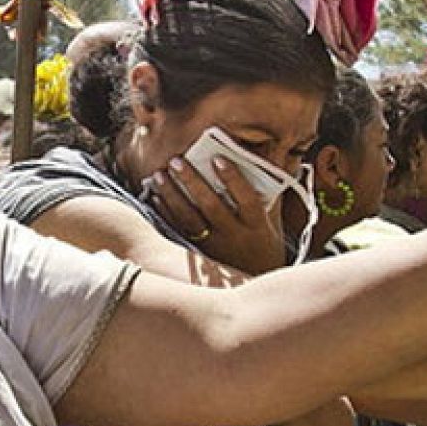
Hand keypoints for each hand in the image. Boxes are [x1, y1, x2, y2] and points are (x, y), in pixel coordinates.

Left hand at [149, 156, 285, 274]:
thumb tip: (261, 151)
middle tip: (176, 161)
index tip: (217, 158)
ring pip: (190, 221)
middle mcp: (235, 236)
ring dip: (172, 196)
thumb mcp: (271, 214)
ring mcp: (215, 247)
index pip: (247, 200)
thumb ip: (264, 187)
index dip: (233, 179)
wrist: (259, 274)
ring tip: (159, 175)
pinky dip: (166, 213)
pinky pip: (179, 232)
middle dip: (192, 183)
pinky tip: (155, 196)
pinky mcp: (200, 253)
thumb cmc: (263, 235)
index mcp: (257, 225)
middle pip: (212, 208)